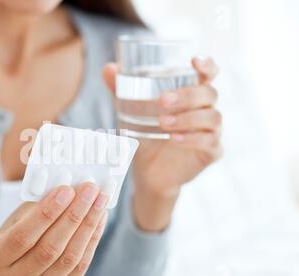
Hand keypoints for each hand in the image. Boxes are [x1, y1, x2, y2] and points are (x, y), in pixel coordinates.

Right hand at [0, 183, 107, 275]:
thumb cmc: (13, 241)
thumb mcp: (13, 223)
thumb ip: (36, 208)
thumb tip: (67, 190)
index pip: (21, 237)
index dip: (47, 213)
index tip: (66, 190)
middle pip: (49, 249)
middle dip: (73, 215)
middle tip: (89, 190)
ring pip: (68, 259)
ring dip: (88, 226)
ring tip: (99, 201)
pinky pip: (80, 268)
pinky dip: (92, 240)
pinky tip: (99, 219)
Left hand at [103, 57, 222, 230]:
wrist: (148, 170)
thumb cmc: (144, 134)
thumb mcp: (130, 111)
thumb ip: (120, 89)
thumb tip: (108, 68)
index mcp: (193, 94)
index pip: (209, 74)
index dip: (207, 65)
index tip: (194, 61)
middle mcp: (207, 109)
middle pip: (209, 93)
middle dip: (187, 95)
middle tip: (162, 100)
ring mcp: (213, 130)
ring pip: (212, 117)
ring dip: (188, 118)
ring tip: (163, 123)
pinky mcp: (212, 152)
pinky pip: (210, 142)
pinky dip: (192, 139)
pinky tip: (173, 139)